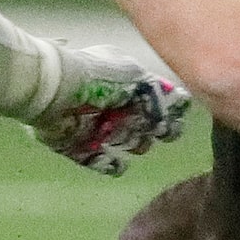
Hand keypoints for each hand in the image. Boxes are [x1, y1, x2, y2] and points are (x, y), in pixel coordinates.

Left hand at [29, 45, 190, 175]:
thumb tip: (181, 100)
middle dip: (156, 130)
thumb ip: (160, 90)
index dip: (170, 110)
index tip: (175, 118)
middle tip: (161, 133)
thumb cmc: (99, 76)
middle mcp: (115, 104)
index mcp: (128, 82)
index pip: (157, 98)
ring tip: (135, 143)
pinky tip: (120, 164)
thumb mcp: (137, 75)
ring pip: (128, 141)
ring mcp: (98, 127)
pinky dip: (112, 165)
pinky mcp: (80, 147)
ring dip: (136, 143)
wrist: (57, 90)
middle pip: (145, 122)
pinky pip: (102, 162)